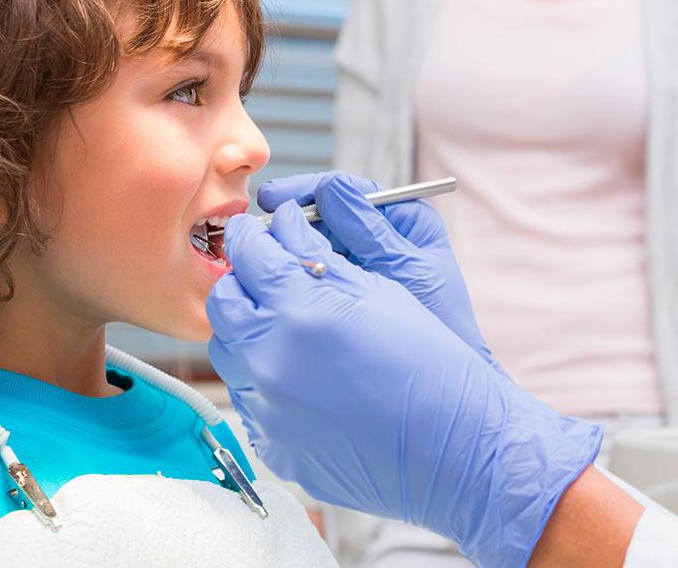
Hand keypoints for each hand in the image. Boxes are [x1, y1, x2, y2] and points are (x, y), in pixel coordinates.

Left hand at [207, 204, 601, 567]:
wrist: (453, 450)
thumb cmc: (429, 363)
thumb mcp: (379, 291)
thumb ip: (319, 257)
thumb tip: (284, 227)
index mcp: (301, 312)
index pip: (249, 255)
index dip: (252, 236)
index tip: (258, 232)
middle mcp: (271, 361)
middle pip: (223, 303)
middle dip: (243, 281)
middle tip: (269, 276)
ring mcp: (267, 410)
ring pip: (228, 353)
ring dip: (249, 331)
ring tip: (289, 330)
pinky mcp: (272, 446)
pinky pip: (249, 400)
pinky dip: (265, 379)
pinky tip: (306, 377)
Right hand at [258, 171, 491, 359]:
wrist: (446, 383)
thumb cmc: (442, 320)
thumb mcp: (405, 268)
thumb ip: (370, 230)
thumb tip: (330, 188)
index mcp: (404, 219)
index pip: (347, 191)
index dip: (307, 192)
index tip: (274, 201)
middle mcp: (383, 236)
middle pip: (326, 215)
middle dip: (289, 220)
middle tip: (255, 229)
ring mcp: (364, 264)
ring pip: (317, 245)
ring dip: (288, 249)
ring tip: (256, 256)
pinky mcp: (350, 292)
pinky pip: (317, 275)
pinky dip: (296, 276)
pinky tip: (273, 283)